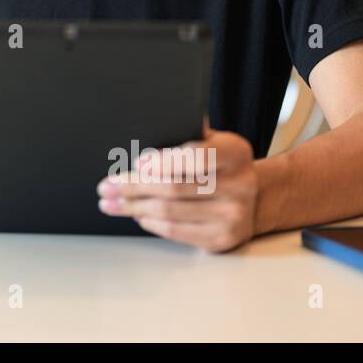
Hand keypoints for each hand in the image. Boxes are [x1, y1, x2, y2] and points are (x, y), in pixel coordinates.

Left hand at [96, 125, 258, 251]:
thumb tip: (148, 123)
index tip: (137, 163)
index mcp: (236, 153)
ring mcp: (233, 215)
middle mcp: (240, 185)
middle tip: (107, 186)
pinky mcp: (222, 238)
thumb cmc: (220, 165)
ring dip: (133, 206)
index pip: (196, 156)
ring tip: (111, 202)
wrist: (255, 197)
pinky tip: (137, 215)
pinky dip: (150, 222)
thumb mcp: (213, 141)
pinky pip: (176, 230)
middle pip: (174, 187)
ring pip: (170, 211)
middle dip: (133, 186)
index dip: (163, 161)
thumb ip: (187, 133)